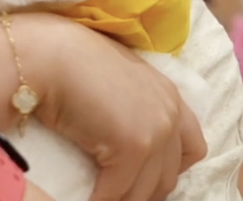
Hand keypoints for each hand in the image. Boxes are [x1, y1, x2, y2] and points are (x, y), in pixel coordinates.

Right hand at [32, 25, 206, 200]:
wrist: (49, 56)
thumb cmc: (72, 64)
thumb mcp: (119, 82)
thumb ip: (136, 105)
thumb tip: (127, 136)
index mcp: (170, 96)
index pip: (193, 149)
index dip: (169, 170)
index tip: (144, 179)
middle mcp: (170, 113)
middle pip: (169, 177)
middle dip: (144, 192)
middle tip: (120, 195)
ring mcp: (155, 130)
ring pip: (145, 191)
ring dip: (124, 198)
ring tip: (105, 198)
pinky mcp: (133, 146)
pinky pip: (117, 191)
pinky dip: (101, 199)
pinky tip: (89, 198)